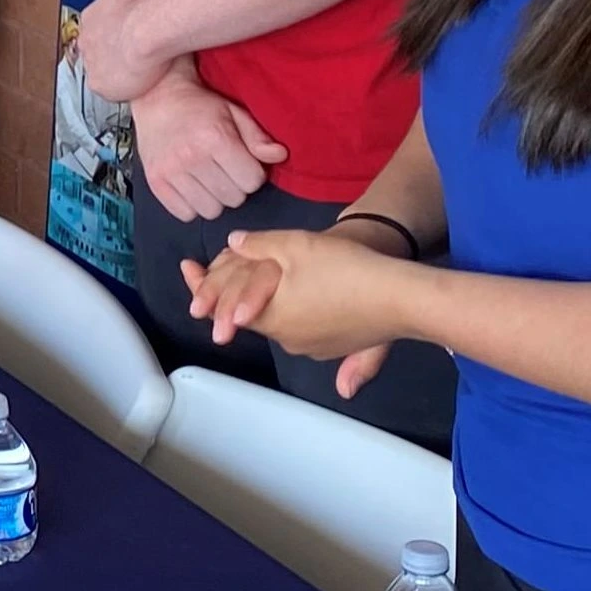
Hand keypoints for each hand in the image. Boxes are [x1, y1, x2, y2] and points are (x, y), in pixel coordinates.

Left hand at [70, 0, 171, 103]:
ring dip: (118, 70)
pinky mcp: (100, 85)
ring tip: (141, 68)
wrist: (148, 32)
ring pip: (104, 70)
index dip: (117, 33)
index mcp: (90, 19)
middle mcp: (85, 42)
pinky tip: (138, 82)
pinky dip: (121, 87)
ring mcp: (91, 65)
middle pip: (100, 51)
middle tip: (138, 53)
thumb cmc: (143, 5)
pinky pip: (109, 89)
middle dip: (115, 52)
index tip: (133, 34)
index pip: (100, 30)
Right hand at [128, 62, 284, 221]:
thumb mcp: (234, 112)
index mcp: (216, 138)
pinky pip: (186, 214)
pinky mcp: (155, 182)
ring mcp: (171, 172)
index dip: (252, 174)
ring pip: (211, 211)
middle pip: (233, 198)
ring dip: (214, 199)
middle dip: (235, 187)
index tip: (242, 164)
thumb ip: (257, 137)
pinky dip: (192, 206)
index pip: (252, 181)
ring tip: (208, 179)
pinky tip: (191, 187)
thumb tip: (280, 155)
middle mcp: (192, 157)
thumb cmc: (199, 106)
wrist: (157, 97)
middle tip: (224, 170)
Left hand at [185, 226, 413, 389]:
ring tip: (262, 279)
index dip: (208, 288)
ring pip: (278, 321)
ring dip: (263, 301)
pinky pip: (302, 326)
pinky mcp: (337, 345)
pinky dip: (290, 309)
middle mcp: (287, 339)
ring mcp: (313, 347)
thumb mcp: (296, 246)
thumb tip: (233, 243)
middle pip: (250, 316)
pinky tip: (301, 293)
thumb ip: (258, 245)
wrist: (401, 297)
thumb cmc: (345, 269)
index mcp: (271, 318)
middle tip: (213, 275)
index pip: (228, 306)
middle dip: (231, 294)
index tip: (189, 273)